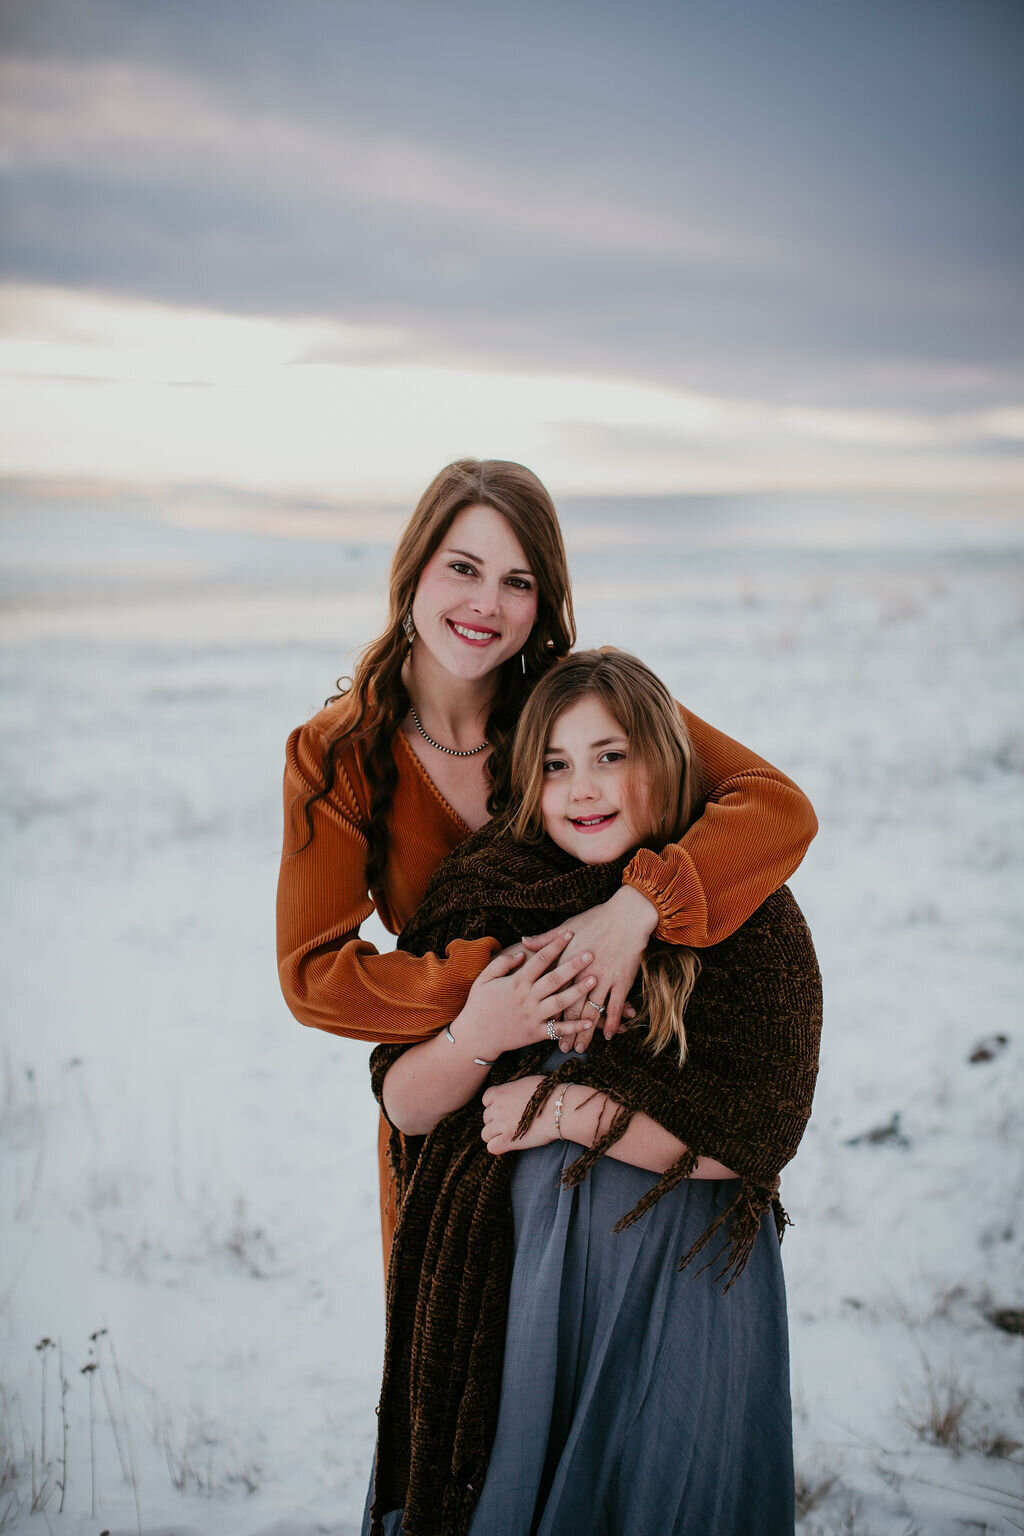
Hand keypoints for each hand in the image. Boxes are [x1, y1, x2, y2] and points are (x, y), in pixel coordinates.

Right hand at [454, 933, 597, 1057]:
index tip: (570, 934)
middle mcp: (528, 998)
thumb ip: (502, 963)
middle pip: (555, 979)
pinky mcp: (536, 1033)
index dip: (555, 946)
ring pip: (560, 1002)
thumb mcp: (483, 979)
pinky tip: (589, 1021)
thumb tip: (522, 952)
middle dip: (574, 965)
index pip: (540, 960)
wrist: (475, 1038)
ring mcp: (533, 1017)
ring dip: (578, 991)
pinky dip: (574, 1026)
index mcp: (516, 983)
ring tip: (594, 980)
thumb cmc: (479, 1005)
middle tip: (591, 953)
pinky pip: (558, 1030)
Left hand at [481, 1077, 552, 1153]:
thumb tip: (512, 1094)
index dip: (495, 1105)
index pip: (486, 1100)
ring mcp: (501, 1124)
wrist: (560, 1108)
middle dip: (496, 1121)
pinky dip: (498, 1147)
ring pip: (485, 1134)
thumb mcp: (526, 1082)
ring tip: (509, 1135)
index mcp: (500, 1092)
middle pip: (486, 1118)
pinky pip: (492, 1147)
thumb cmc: (548, 1093)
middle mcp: (497, 1107)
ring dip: (495, 1135)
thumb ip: (513, 1089)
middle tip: (511, 1123)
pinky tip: (508, 1144)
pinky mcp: (508, 1140)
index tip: (506, 1108)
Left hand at [520, 886, 657, 1038]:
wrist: (627, 916)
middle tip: (562, 1047)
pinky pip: (615, 1007)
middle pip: (570, 1009)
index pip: (552, 992)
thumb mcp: (567, 926)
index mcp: (566, 962)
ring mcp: (603, 979)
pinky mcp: (621, 981)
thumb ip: (545, 939)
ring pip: (591, 1013)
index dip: (546, 1011)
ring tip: (580, 1048)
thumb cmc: (596, 919)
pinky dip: (612, 1022)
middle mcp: (582, 975)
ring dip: (586, 1033)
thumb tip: (523, 942)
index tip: (540, 1025)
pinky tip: (609, 1035)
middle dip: (565, 1031)